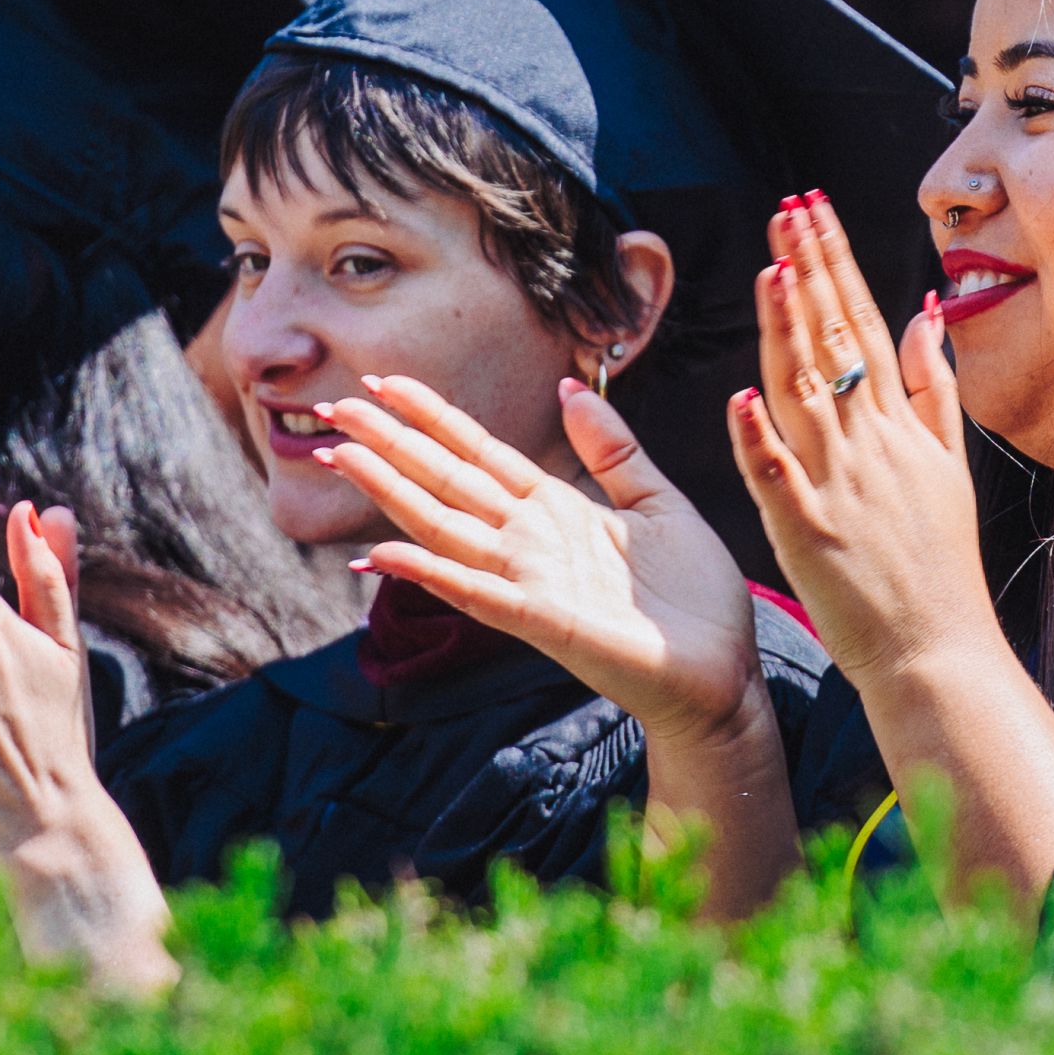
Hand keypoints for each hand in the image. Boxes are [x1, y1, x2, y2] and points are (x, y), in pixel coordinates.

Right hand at [321, 372, 760, 744]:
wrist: (720, 672)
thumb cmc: (692, 598)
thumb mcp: (657, 502)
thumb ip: (612, 449)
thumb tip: (569, 385)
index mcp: (555, 510)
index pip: (479, 453)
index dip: (433, 418)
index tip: (384, 382)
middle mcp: (530, 543)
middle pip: (447, 483)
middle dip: (392, 445)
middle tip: (332, 408)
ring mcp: (530, 583)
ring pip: (445, 529)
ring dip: (392, 494)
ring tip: (342, 456)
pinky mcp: (545, 623)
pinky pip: (477, 593)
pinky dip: (430, 573)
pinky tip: (382, 554)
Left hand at [727, 192, 997, 686]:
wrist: (938, 649)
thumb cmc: (940, 564)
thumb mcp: (950, 467)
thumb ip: (933, 389)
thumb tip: (924, 314)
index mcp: (900, 425)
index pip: (860, 323)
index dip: (835, 263)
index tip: (813, 208)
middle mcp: (871, 444)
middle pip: (833, 342)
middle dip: (810, 270)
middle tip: (788, 207)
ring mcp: (840, 486)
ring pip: (806, 393)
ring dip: (787, 330)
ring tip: (772, 265)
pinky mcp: (810, 533)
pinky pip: (779, 478)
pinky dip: (761, 438)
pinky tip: (741, 395)